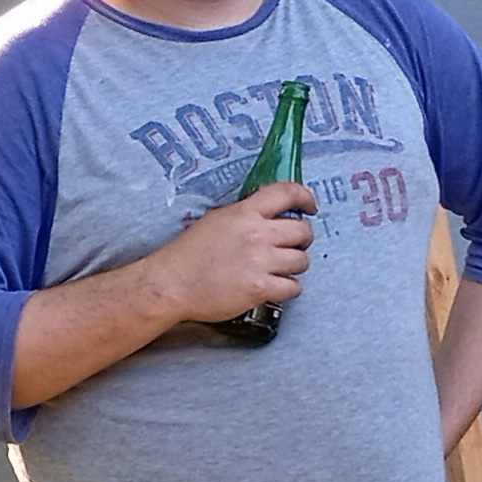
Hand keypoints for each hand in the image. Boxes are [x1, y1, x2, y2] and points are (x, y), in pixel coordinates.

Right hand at [147, 180, 317, 323]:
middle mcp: (257, 234)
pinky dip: (288, 288)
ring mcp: (260, 262)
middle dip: (302, 239)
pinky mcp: (260, 288)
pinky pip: (293, 287)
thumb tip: (267, 217)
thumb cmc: (187, 254)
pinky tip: (276, 287)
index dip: (305, 197)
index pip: (286, 192)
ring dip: (295, 265)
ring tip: (280, 269)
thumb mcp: (216, 220)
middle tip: (294, 246)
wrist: (171, 283)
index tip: (310, 206)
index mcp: (244, 213)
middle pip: (302, 231)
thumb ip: (244, 216)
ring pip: (302, 261)